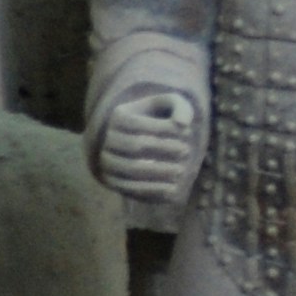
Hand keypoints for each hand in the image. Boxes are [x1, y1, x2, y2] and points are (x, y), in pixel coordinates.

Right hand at [92, 87, 203, 207]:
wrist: (137, 141)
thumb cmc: (159, 119)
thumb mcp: (170, 105)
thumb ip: (179, 107)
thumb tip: (182, 123)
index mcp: (117, 117)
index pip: (138, 123)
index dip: (164, 128)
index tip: (188, 132)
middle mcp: (106, 140)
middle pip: (135, 145)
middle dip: (164, 149)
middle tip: (187, 151)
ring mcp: (106, 162)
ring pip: (132, 169)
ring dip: (159, 171)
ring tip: (182, 171)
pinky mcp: (111, 182)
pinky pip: (129, 188)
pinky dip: (151, 189)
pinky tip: (173, 189)